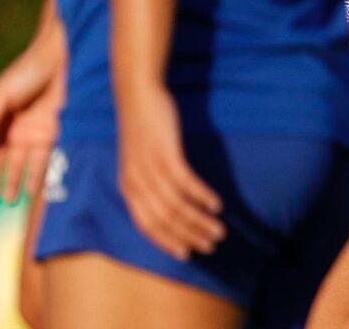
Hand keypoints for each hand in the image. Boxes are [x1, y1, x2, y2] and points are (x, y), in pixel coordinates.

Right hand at [0, 42, 65, 203]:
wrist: (64, 57)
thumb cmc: (28, 71)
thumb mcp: (3, 94)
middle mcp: (15, 128)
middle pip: (1, 160)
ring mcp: (35, 131)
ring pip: (22, 164)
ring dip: (16, 182)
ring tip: (11, 200)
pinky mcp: (56, 133)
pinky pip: (46, 159)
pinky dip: (39, 175)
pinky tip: (35, 190)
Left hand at [116, 86, 223, 259]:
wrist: (138, 94)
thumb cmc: (143, 126)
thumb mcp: (139, 159)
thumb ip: (148, 181)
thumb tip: (165, 202)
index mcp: (128, 187)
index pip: (146, 225)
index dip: (167, 242)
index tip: (187, 254)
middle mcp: (136, 182)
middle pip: (164, 220)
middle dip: (189, 236)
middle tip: (211, 245)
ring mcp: (150, 168)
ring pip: (176, 206)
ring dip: (199, 221)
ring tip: (220, 229)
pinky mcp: (166, 154)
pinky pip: (185, 183)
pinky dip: (202, 197)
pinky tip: (216, 203)